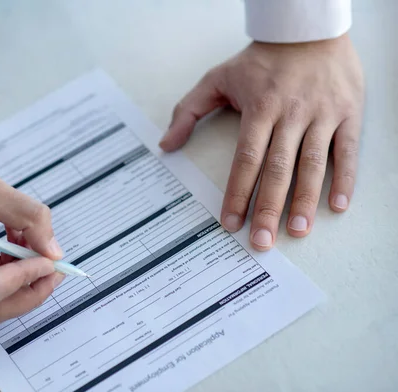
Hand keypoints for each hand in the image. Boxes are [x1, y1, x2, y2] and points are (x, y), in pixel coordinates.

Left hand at [160, 34, 363, 249]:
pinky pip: (347, 150)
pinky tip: (337, 206)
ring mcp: (322, 114)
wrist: (308, 29)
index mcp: (260, 108)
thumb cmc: (260, 60)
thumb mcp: (217, 78)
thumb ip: (188, 111)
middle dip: (268, 208)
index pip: (246, 159)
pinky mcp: (348, 113)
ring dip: (305, 200)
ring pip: (313, 164)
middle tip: (262, 242)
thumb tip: (164, 144)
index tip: (230, 222)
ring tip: (298, 231)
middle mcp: (291, 114)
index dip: (237, 193)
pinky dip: (345, 179)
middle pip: (278, 169)